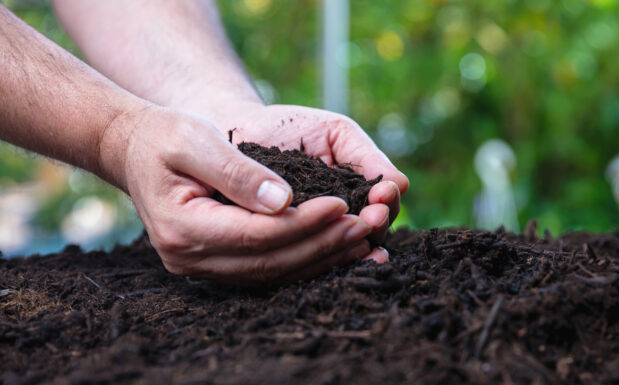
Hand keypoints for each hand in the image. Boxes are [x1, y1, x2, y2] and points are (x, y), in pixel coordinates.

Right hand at [100, 105, 385, 284]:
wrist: (137, 149)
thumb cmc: (165, 136)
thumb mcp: (194, 139)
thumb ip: (236, 171)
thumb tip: (283, 200)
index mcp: (182, 227)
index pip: (257, 235)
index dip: (304, 223)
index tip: (342, 205)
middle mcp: (190, 257)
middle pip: (269, 261)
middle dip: (322, 244)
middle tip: (364, 226)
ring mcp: (203, 267)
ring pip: (272, 273)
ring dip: (319, 258)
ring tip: (360, 238)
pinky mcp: (217, 265)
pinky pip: (267, 270)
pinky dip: (304, 260)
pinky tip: (334, 247)